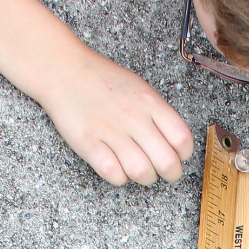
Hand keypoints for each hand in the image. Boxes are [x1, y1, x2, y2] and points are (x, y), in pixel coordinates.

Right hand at [40, 47, 193, 185]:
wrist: (65, 70)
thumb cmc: (104, 80)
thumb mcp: (140, 89)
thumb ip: (159, 114)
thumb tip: (176, 143)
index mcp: (151, 103)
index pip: (182, 139)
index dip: (184, 155)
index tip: (179, 157)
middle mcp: (134, 118)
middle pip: (167, 162)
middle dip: (171, 174)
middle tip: (165, 173)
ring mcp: (111, 131)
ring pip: (142, 172)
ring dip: (145, 177)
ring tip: (140, 170)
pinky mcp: (88, 143)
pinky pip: (113, 173)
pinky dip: (119, 177)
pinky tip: (118, 167)